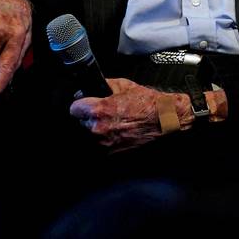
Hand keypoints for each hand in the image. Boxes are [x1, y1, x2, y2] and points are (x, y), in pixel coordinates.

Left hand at [70, 78, 190, 151]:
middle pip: (81, 123)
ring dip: (98, 130)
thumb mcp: (124, 85)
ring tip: (114, 123)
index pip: (73, 109)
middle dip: (90, 118)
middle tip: (105, 114)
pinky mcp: (111, 154)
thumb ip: (103, 85)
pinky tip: (119, 132)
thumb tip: (90, 87)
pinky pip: (101, 145)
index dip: (81, 105)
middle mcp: (98, 129)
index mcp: (98, 110)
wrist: (165, 120)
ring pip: (90, 136)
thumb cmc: (148, 103)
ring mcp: (104, 144)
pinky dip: (107, 140)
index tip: (85, 105)